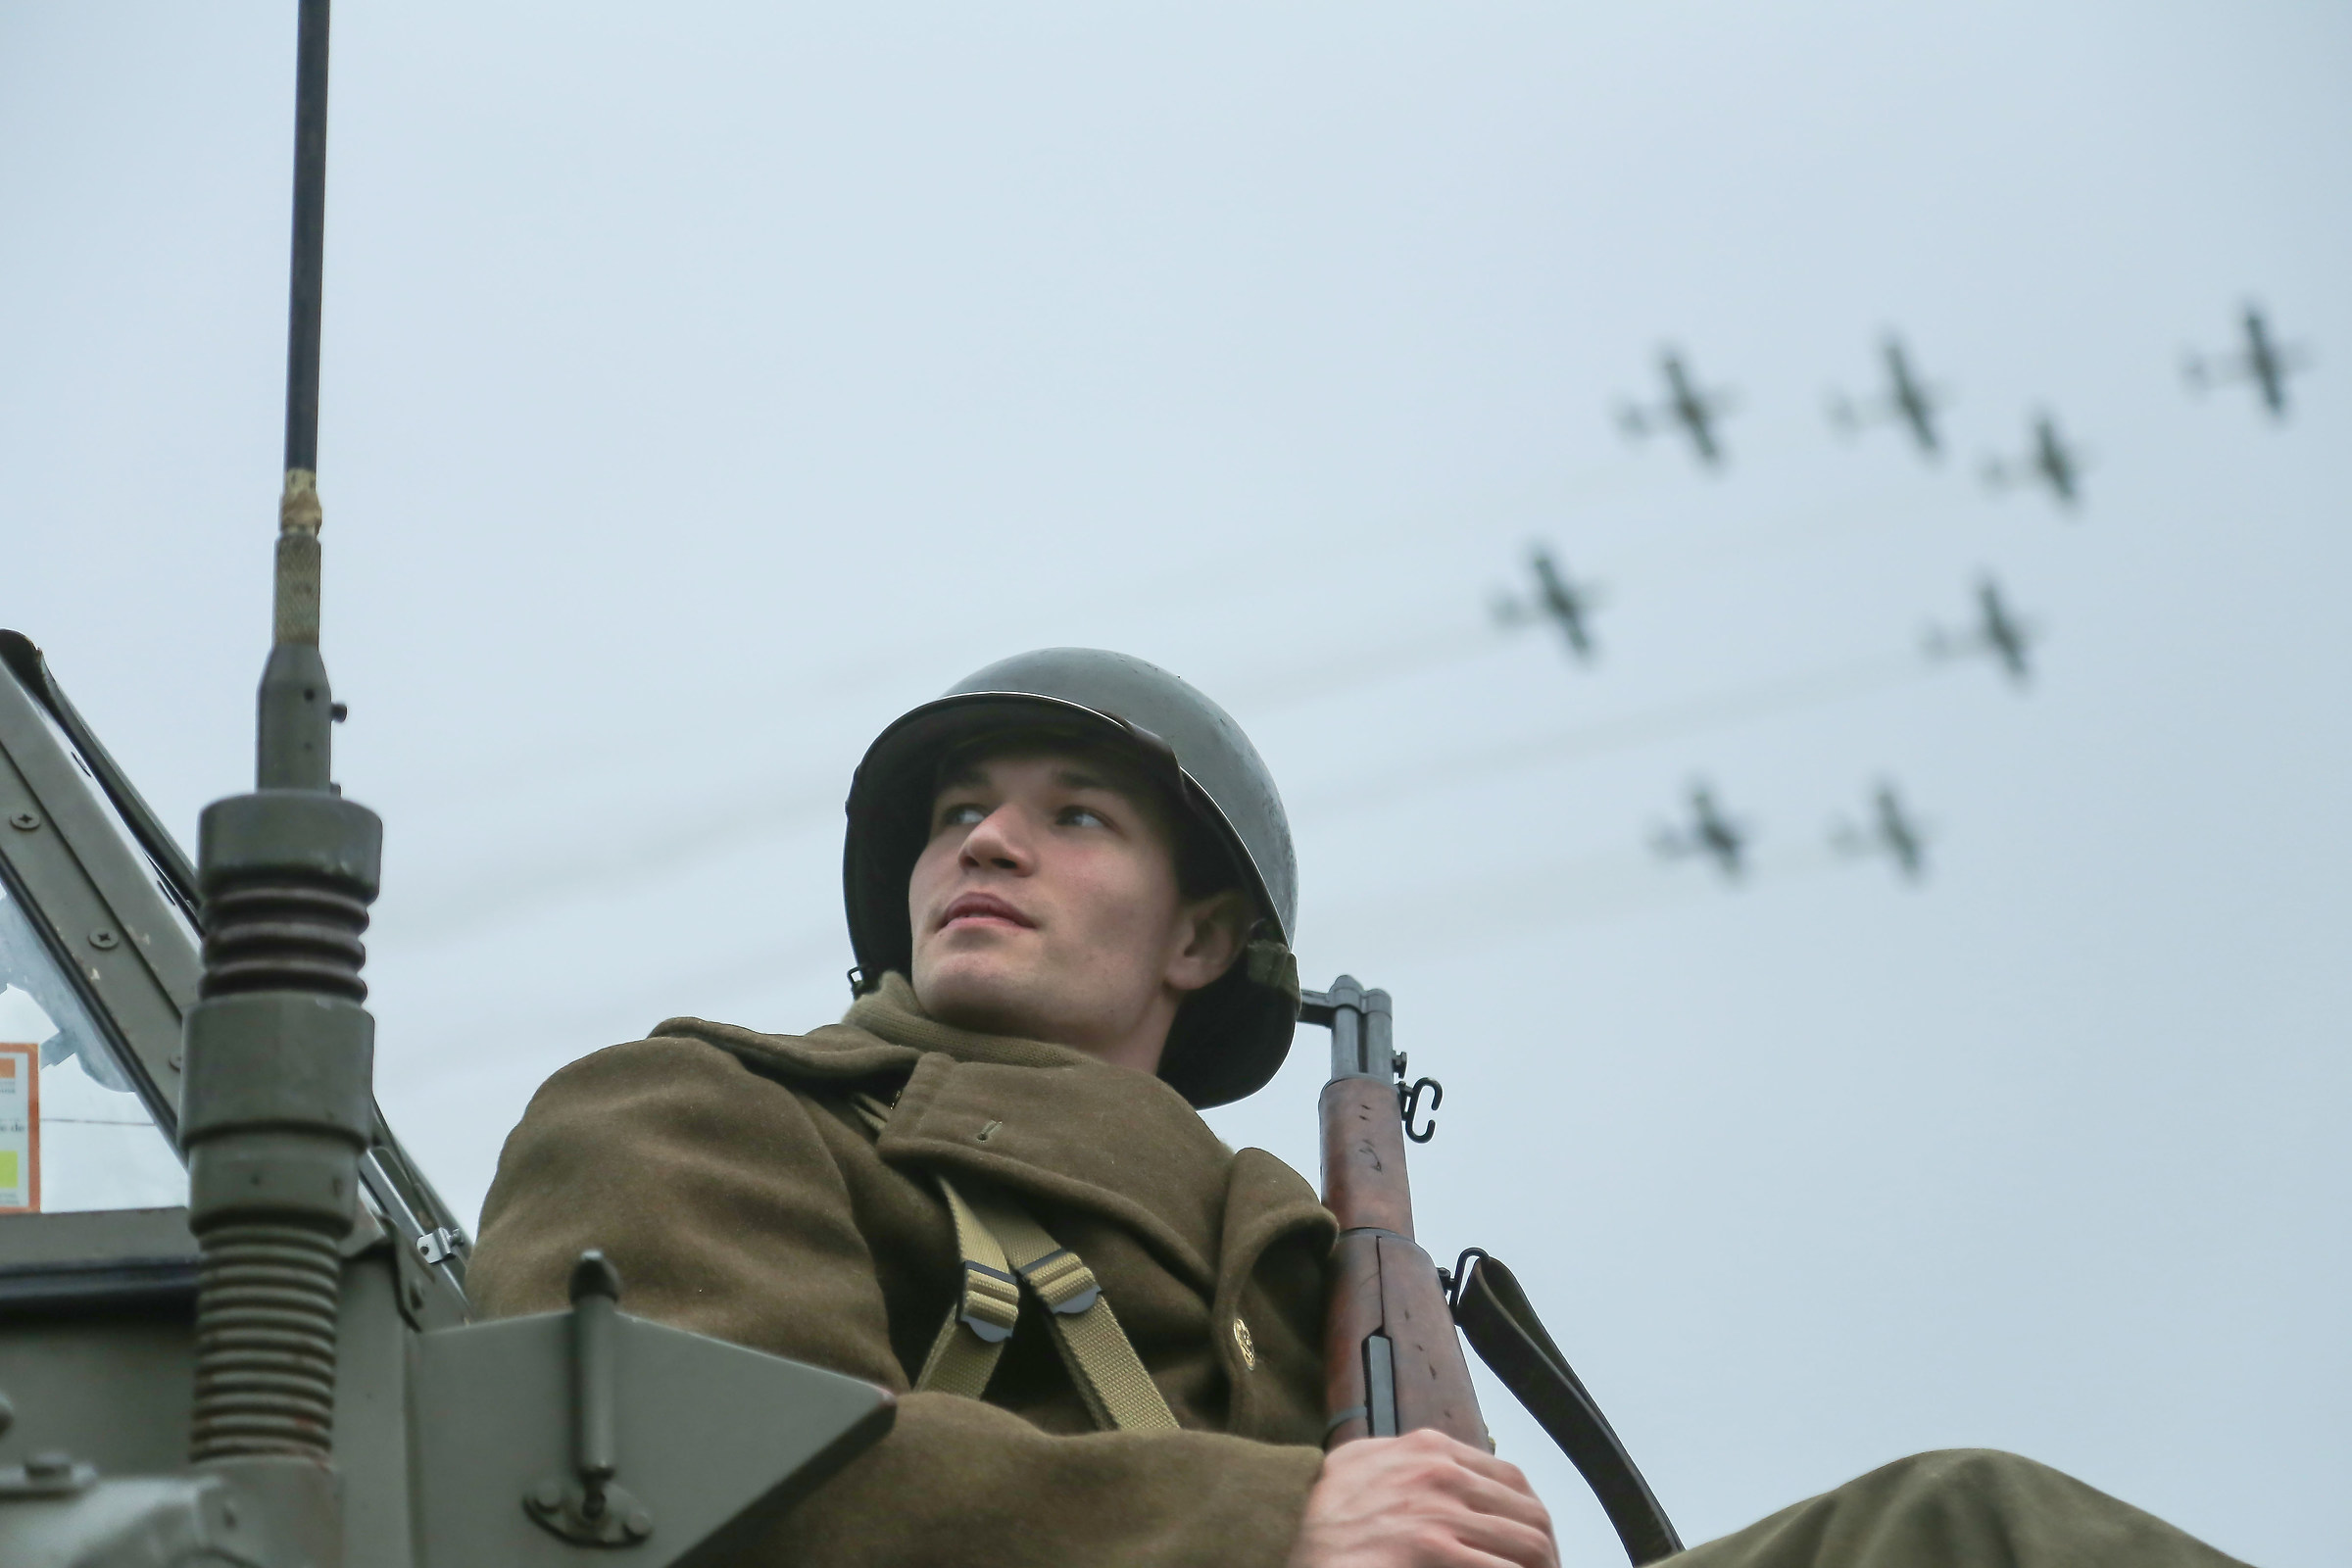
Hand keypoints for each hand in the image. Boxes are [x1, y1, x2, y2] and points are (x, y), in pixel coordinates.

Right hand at [1286, 1428, 1558, 1567]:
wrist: (1275, 1529)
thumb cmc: (1314, 1510)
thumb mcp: (1366, 1465)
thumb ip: (1410, 1465)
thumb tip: (1449, 1477)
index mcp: (1429, 1450)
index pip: (1513, 1481)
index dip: (1532, 1523)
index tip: (1534, 1553)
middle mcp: (1441, 1471)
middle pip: (1529, 1515)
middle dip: (1545, 1556)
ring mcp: (1437, 1509)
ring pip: (1527, 1545)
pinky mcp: (1430, 1545)